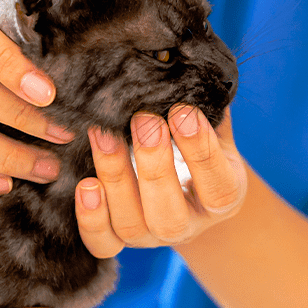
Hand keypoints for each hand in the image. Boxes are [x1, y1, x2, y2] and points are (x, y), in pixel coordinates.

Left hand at [74, 106, 247, 257]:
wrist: (183, 185)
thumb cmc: (195, 143)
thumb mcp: (212, 128)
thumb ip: (206, 107)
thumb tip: (192, 63)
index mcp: (222, 198)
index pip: (217, 186)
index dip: (200, 151)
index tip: (182, 112)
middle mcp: (188, 225)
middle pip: (170, 214)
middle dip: (154, 166)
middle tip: (142, 120)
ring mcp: (151, 237)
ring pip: (132, 225)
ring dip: (116, 179)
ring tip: (103, 136)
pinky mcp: (120, 240)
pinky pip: (103, 244)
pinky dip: (91, 218)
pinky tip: (84, 184)